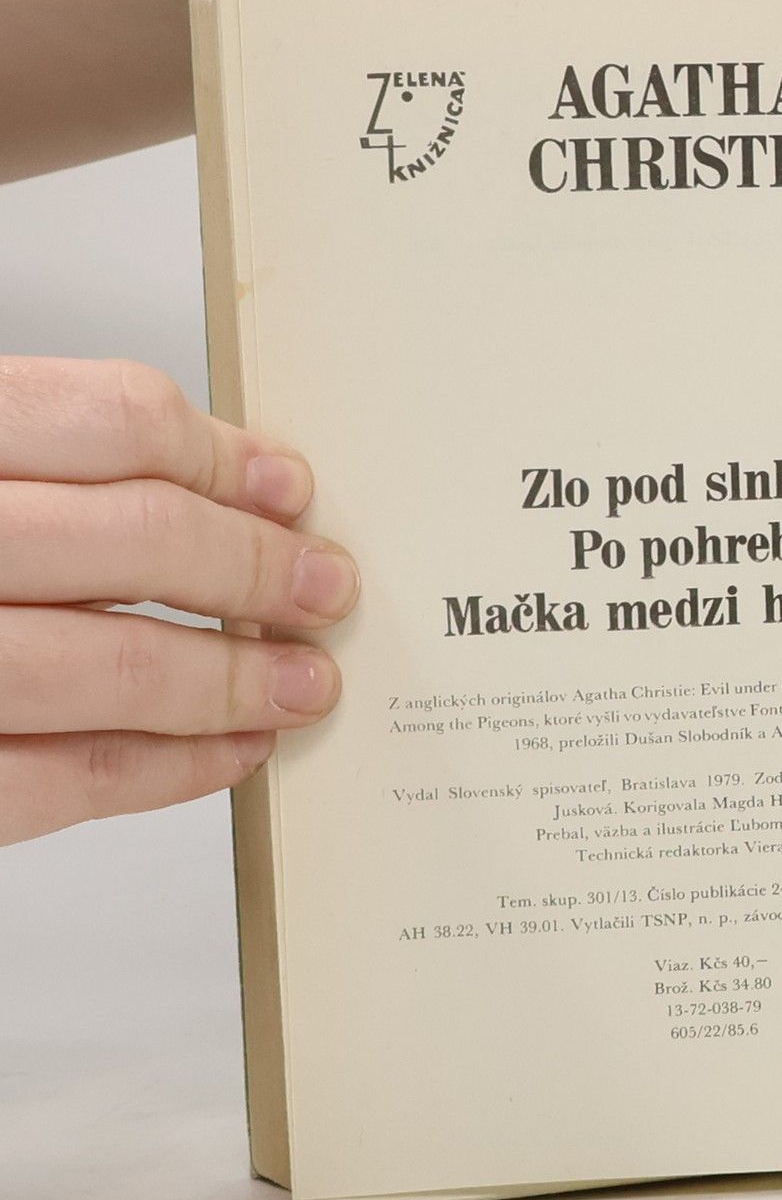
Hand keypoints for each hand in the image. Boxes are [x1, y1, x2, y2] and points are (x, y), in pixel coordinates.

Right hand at [0, 357, 356, 847]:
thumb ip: (38, 464)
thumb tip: (217, 486)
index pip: (110, 420)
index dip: (223, 458)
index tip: (289, 491)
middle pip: (136, 539)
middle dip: (255, 571)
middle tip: (324, 589)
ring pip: (114, 666)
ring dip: (233, 681)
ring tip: (301, 683)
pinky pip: (68, 778)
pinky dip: (172, 770)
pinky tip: (232, 754)